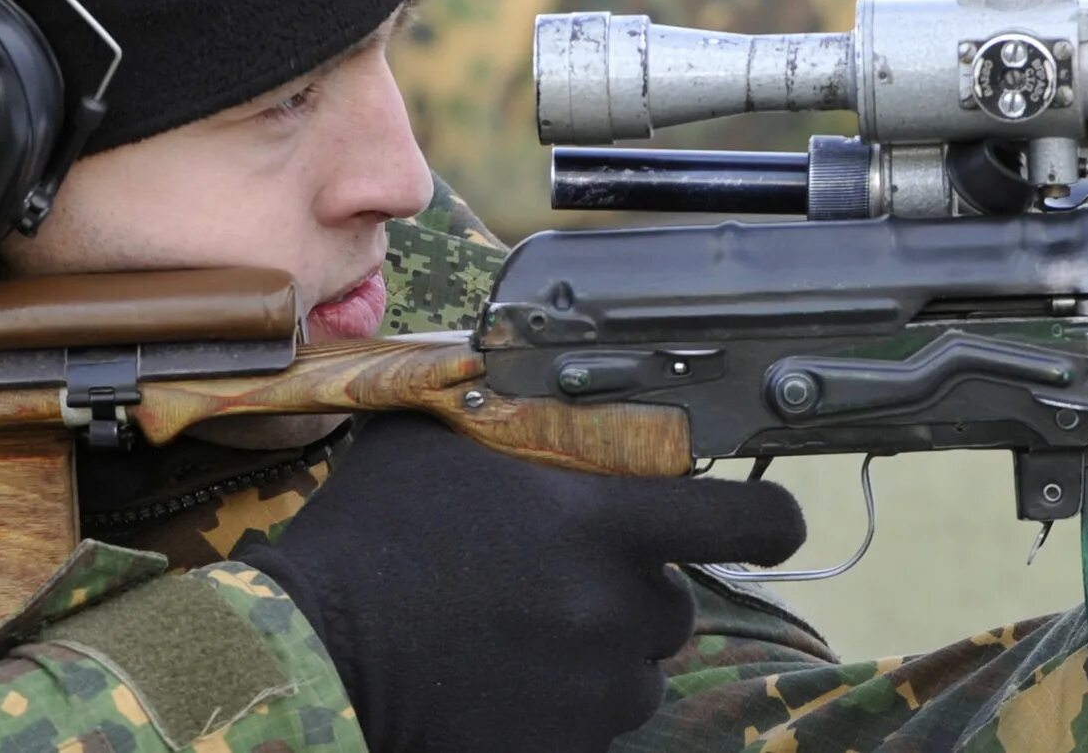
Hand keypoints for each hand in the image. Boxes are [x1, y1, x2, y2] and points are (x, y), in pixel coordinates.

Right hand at [237, 413, 804, 752]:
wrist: (312, 659)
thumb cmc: (368, 539)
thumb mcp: (430, 443)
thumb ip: (498, 414)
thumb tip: (513, 373)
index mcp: (604, 526)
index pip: (744, 521)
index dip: (770, 520)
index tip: (775, 523)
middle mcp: (618, 611)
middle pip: (675, 606)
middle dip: (631, 595)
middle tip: (557, 584)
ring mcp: (594, 691)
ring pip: (635, 674)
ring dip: (599, 657)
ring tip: (519, 639)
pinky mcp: (564, 750)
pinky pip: (592, 729)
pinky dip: (562, 711)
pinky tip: (500, 684)